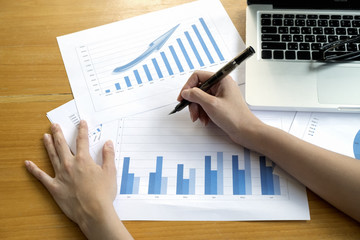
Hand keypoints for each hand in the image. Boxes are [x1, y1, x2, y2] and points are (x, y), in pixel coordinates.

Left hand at [25, 120, 131, 238]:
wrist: (93, 211)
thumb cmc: (103, 193)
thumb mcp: (110, 172)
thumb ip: (108, 156)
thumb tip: (108, 144)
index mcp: (84, 160)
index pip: (82, 140)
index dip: (82, 130)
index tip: (81, 123)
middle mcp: (70, 165)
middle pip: (62, 145)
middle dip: (58, 134)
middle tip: (54, 126)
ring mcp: (60, 175)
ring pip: (52, 156)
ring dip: (48, 145)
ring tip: (45, 136)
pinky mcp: (54, 187)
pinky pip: (42, 177)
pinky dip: (34, 170)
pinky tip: (28, 163)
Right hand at [178, 70, 263, 148]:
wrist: (246, 131)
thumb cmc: (234, 117)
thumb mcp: (211, 104)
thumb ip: (196, 95)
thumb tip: (186, 92)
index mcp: (221, 80)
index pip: (198, 76)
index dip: (188, 86)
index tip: (183, 97)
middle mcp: (221, 85)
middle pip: (198, 88)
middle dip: (193, 102)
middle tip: (192, 112)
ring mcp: (220, 95)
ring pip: (201, 98)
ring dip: (197, 109)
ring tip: (199, 119)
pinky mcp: (220, 104)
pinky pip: (206, 105)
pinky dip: (203, 113)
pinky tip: (205, 120)